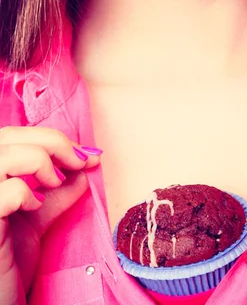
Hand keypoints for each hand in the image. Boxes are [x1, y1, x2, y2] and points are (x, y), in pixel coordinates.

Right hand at [0, 126, 101, 304]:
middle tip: (80, 160)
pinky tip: (34, 207)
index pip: (10, 136)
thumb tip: (84, 166)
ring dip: (39, 159)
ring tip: (54, 182)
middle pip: (6, 135)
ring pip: (3, 155)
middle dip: (51, 141)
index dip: (48, 137)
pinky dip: (25, 191)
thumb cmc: (6, 264)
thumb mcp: (34, 220)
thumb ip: (55, 191)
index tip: (83, 153)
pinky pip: (3, 192)